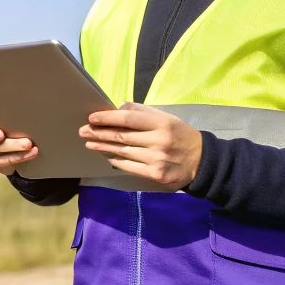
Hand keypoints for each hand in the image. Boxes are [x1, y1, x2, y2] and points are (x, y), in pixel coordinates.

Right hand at [0, 104, 38, 175]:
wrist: (35, 136)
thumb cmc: (25, 114)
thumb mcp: (21, 105)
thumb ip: (15, 101)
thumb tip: (23, 93)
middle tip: (1, 135)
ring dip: (12, 146)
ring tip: (28, 144)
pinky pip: (0, 162)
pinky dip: (18, 157)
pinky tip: (32, 152)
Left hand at [80, 102, 202, 188]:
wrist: (201, 162)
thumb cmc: (180, 135)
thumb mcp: (166, 118)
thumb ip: (142, 112)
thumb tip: (118, 109)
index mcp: (162, 123)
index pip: (129, 118)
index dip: (108, 118)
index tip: (92, 118)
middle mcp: (159, 141)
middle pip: (122, 136)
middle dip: (99, 133)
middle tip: (83, 130)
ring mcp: (156, 159)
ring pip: (122, 151)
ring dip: (103, 147)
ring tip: (89, 142)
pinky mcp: (155, 174)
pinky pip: (128, 166)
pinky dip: (115, 160)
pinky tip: (106, 155)